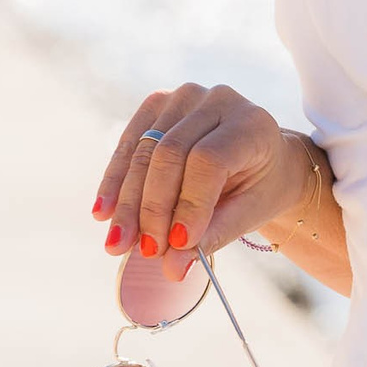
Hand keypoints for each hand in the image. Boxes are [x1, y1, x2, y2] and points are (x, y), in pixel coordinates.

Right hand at [92, 84, 300, 280]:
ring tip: (117, 244)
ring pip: (143, 151)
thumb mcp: (250, 212)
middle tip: (146, 251)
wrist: (263, 158)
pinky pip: (129, 145)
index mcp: (251, 123)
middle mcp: (219, 100)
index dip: (189, 203)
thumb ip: (214, 235)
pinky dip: (115, 182)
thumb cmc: (260, 186)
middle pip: (169, 155)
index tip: (176, 245)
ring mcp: (185, 97)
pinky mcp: (158, 105)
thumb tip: (171, 269)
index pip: (208, 160)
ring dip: (127, 202)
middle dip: (153, 209)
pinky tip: (103, 213)